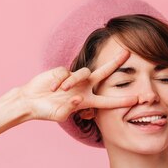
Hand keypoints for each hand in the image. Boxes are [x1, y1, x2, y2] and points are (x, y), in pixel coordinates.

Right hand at [18, 48, 136, 121]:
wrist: (31, 101)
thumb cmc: (47, 111)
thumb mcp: (60, 114)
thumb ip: (69, 108)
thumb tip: (77, 98)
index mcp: (87, 100)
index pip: (108, 100)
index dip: (122, 100)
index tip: (137, 99)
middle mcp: (84, 87)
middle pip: (103, 72)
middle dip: (115, 63)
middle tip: (128, 53)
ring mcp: (73, 78)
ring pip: (82, 73)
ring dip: (72, 82)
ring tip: (59, 92)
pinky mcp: (62, 71)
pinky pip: (65, 73)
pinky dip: (58, 82)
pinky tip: (51, 89)